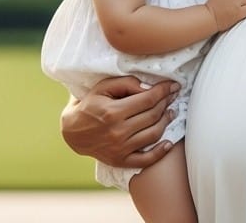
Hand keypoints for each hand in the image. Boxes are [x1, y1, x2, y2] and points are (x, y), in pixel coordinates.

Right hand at [60, 76, 177, 167]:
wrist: (72, 132)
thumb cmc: (89, 105)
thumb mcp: (102, 88)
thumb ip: (126, 84)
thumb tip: (149, 88)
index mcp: (112, 111)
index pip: (147, 99)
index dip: (163, 91)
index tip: (173, 85)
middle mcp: (117, 131)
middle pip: (152, 115)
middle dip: (166, 103)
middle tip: (173, 96)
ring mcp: (120, 148)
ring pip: (153, 134)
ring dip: (166, 122)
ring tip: (171, 112)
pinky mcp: (121, 161)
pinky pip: (146, 159)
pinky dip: (160, 152)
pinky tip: (168, 142)